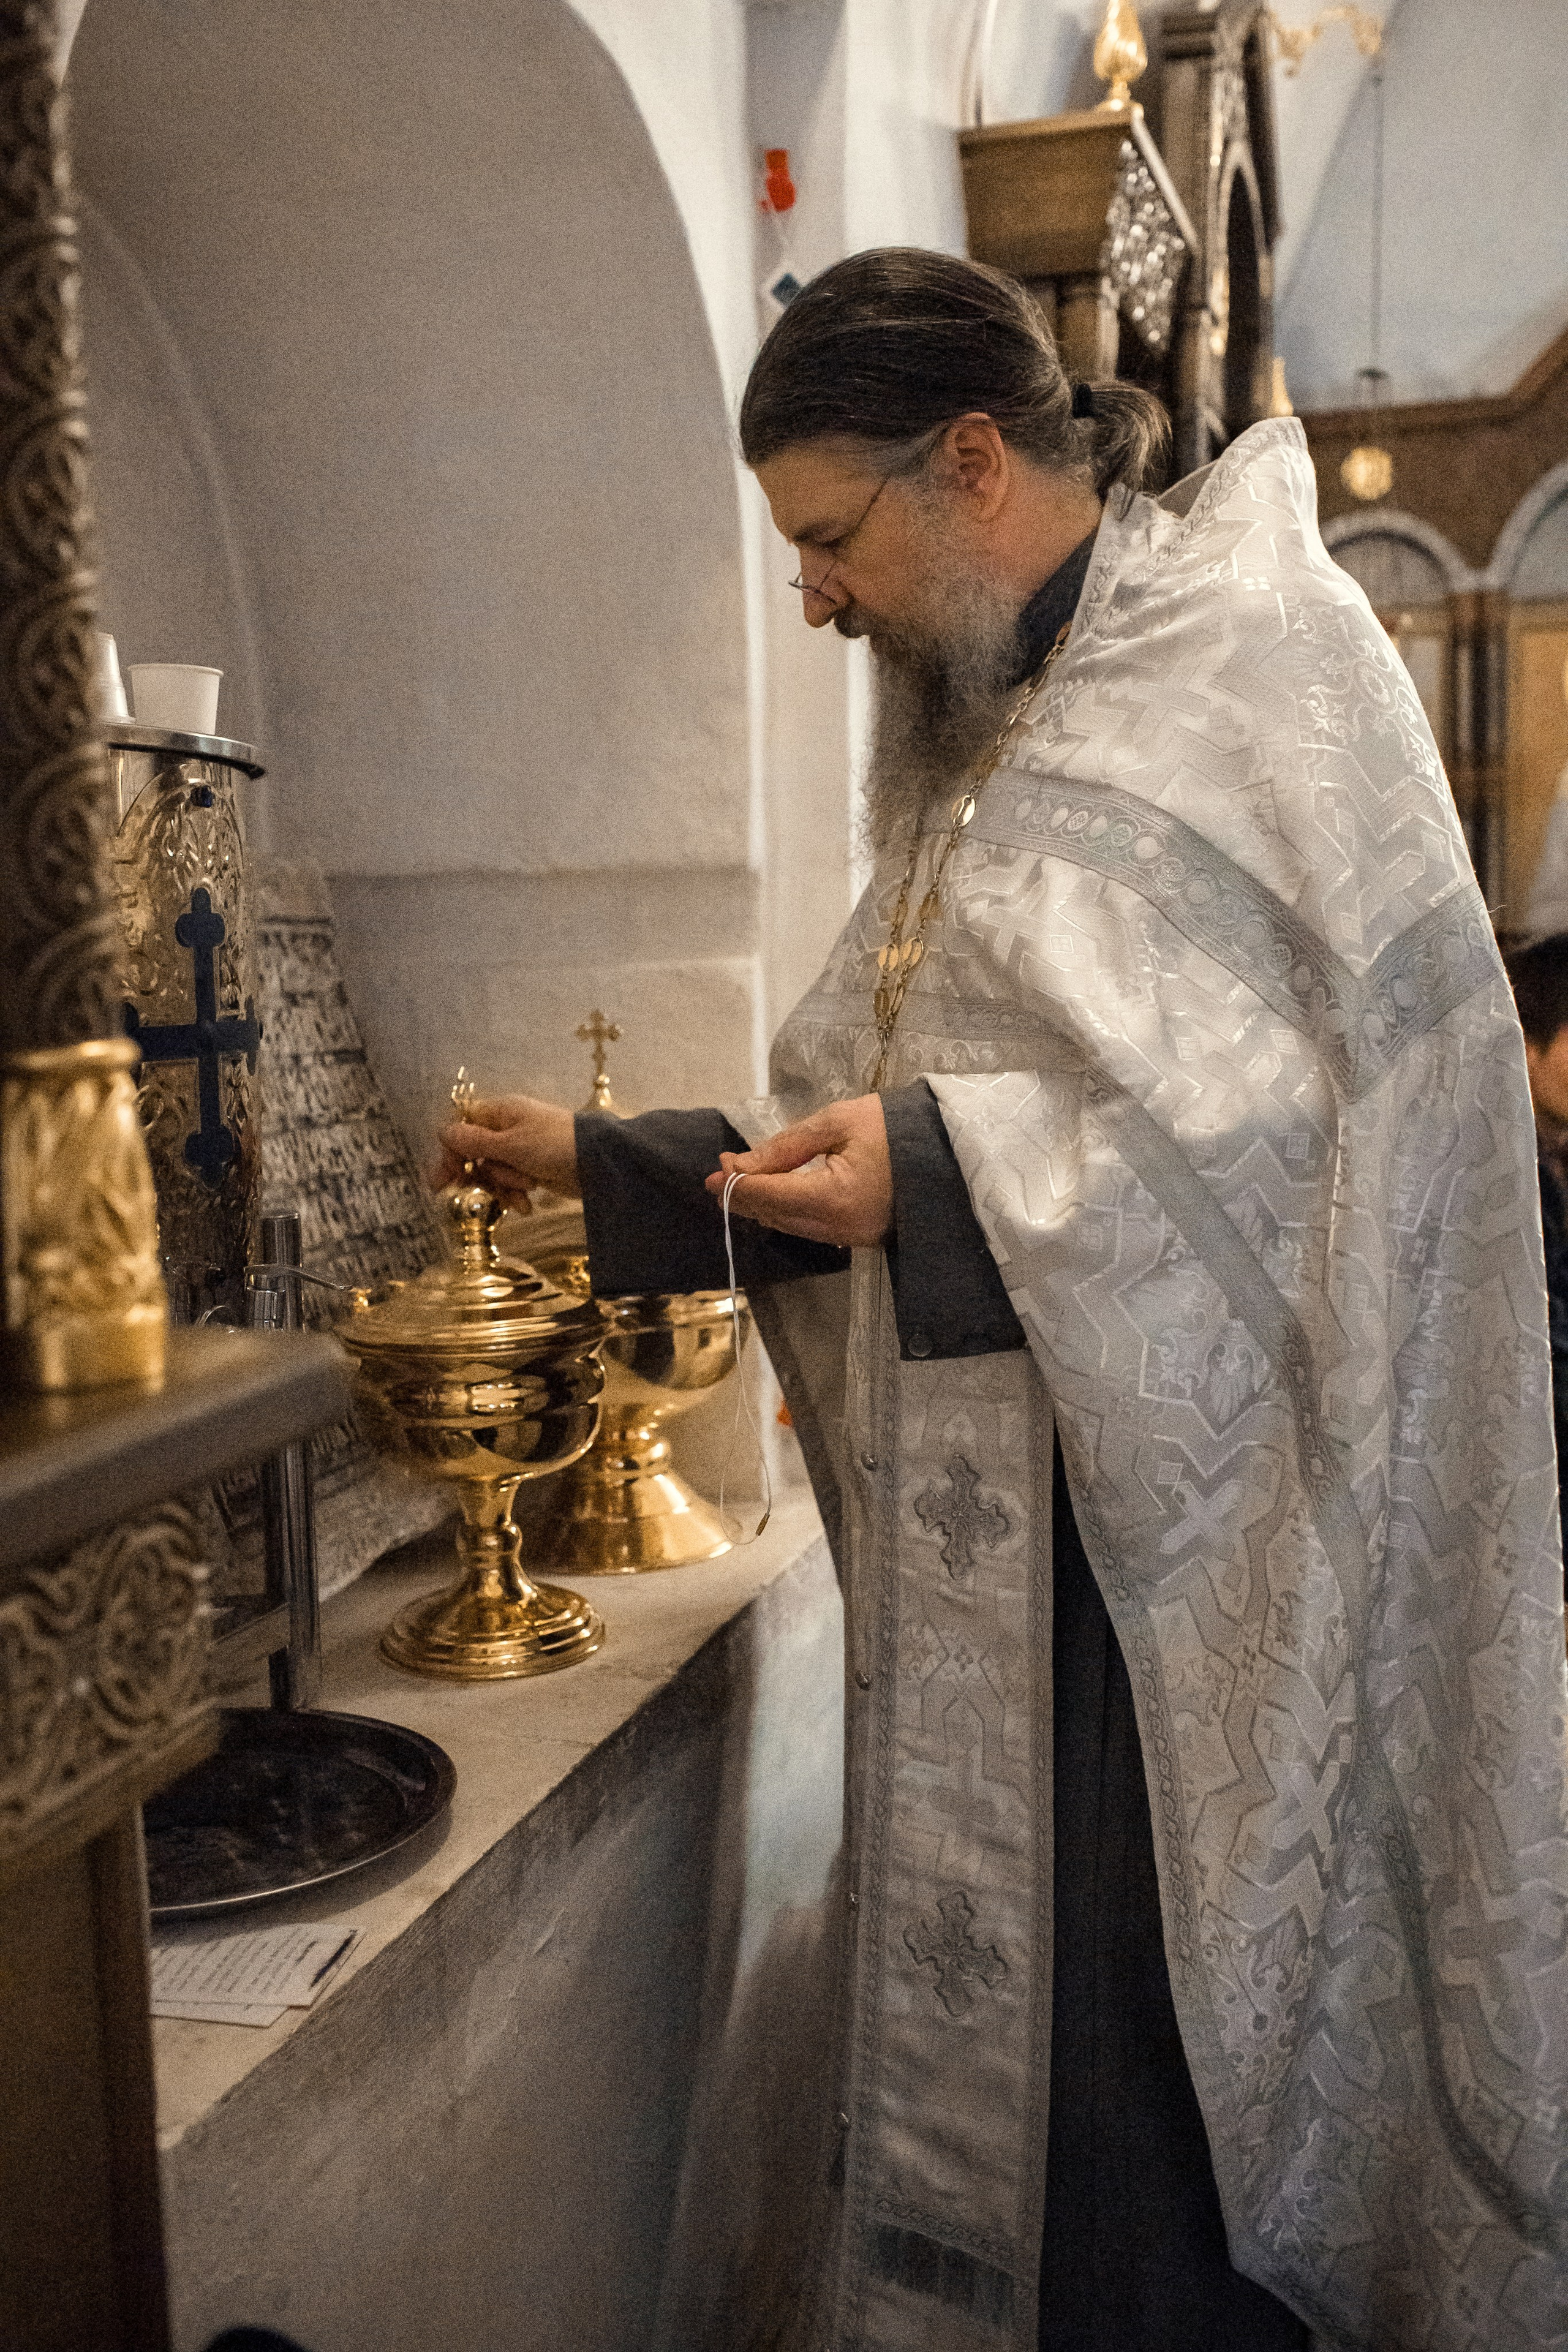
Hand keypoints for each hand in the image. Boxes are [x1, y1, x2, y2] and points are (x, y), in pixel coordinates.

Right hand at [433, 1093, 578, 1208]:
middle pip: (475, 1153)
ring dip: (503, 1186)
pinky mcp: (532, 1169)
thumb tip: (443, 1131)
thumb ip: (475, 1141)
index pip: (462, 1128)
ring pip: (493, 1171)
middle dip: (479, 1174)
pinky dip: (516, 1193)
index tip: (445, 1178)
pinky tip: (526, 1205)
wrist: (599, 1164)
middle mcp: (508, 1128)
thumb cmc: (554, 1146)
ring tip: (522, 1192)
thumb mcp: (511, 1144)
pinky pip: (511, 1182)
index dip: (452, 1152)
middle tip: (467, 1193)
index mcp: (501, 1113)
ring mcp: (521, 1149)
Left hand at [704, 1095, 891, 1247]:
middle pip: (775, 1215)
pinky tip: (777, 1191)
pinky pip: (812, 1228)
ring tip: (743, 1178)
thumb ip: (786, 1146)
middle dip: (745, 1195)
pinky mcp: (860, 1237)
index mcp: (834, 1198)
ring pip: (791, 1225)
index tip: (713, 1170)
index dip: (736, 1185)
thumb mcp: (838, 1121)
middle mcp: (839, 1228)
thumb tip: (742, 1166)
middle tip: (723, 1171)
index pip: (769, 1196)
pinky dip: (788, 1210)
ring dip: (764, 1203)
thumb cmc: (896, 1127)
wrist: (951, 1149)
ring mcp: (852, 1238)